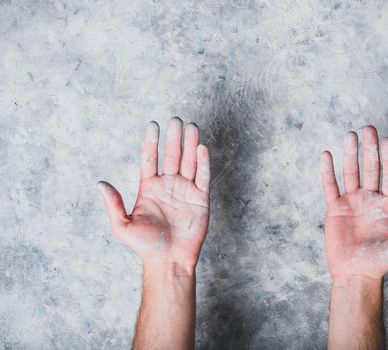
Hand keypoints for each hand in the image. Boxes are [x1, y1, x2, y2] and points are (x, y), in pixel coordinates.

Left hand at [98, 118, 209, 273]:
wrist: (168, 261)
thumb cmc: (145, 246)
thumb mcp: (122, 226)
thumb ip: (113, 204)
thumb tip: (100, 184)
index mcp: (149, 187)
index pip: (150, 158)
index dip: (151, 142)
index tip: (153, 124)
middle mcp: (168, 185)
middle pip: (172, 155)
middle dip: (173, 138)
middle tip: (175, 120)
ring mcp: (185, 190)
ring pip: (188, 161)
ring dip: (190, 144)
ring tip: (190, 126)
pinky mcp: (201, 198)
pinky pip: (202, 177)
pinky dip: (203, 163)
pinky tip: (201, 149)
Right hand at [321, 125, 387, 279]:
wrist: (356, 274)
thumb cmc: (382, 264)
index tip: (387, 140)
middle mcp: (370, 199)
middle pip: (370, 167)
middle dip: (370, 148)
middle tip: (369, 128)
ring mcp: (351, 202)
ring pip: (350, 172)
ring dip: (351, 153)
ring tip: (350, 134)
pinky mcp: (334, 209)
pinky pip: (330, 185)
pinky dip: (327, 170)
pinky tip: (327, 154)